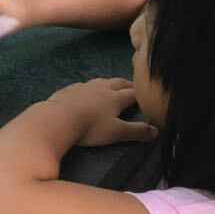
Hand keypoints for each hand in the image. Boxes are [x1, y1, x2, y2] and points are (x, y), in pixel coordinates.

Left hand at [40, 78, 157, 146]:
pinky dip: (88, 87)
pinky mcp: (68, 90)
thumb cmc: (90, 127)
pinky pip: (81, 86)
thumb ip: (137, 131)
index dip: (141, 94)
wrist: (58, 118)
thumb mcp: (117, 132)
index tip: (148, 94)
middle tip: (133, 86)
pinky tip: (84, 90)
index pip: (133, 93)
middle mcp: (101, 88)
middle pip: (117, 83)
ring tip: (111, 85)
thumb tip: (156, 131)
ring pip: (99, 81)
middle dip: (127, 84)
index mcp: (115, 97)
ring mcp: (83, 87)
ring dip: (108, 82)